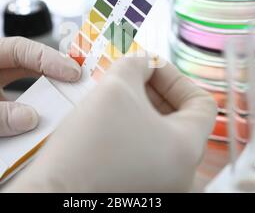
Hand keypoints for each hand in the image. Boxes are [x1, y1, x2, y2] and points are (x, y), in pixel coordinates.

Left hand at [0, 37, 80, 190]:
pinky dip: (21, 139)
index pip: (14, 50)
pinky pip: (9, 133)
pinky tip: (30, 144)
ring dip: (37, 112)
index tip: (69, 70)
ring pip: (19, 106)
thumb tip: (30, 118)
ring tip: (59, 117)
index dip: (45, 57)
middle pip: (23, 73)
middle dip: (50, 77)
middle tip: (76, 85)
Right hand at [5, 57, 216, 191]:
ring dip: (141, 108)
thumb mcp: (115, 87)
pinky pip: (144, 153)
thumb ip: (136, 64)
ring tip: (116, 94)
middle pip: (180, 118)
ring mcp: (160, 185)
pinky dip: (132, 131)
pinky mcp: (138, 190)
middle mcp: (180, 173)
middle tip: (130, 75)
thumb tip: (143, 62)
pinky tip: (107, 119)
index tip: (150, 67)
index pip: (202, 103)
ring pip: (159, 135)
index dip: (175, 77)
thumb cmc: (87, 147)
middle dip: (154, 90)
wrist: (52, 193)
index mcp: (187, 148)